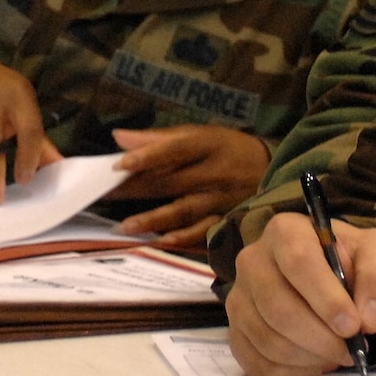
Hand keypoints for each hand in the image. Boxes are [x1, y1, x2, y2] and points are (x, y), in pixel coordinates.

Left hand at [104, 125, 271, 248]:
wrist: (273, 168)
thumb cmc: (228, 148)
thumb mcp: (200, 134)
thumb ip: (159, 139)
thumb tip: (119, 138)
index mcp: (207, 145)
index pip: (175, 150)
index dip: (148, 156)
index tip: (119, 163)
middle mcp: (214, 173)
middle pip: (170, 181)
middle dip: (134, 188)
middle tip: (102, 194)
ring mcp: (221, 199)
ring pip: (183, 210)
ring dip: (153, 219)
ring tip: (124, 226)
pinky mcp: (226, 218)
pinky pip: (203, 231)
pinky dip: (183, 237)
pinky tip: (162, 241)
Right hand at [224, 213, 375, 375]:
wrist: (332, 277)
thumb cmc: (352, 261)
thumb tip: (368, 319)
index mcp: (286, 231)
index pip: (298, 262)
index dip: (326, 300)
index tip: (353, 326)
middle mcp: (253, 260)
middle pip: (278, 308)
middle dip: (320, 338)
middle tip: (351, 350)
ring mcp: (239, 298)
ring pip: (267, 340)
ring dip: (308, 358)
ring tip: (335, 354)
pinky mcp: (236, 331)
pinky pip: (255, 363)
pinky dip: (290, 374)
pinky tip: (313, 365)